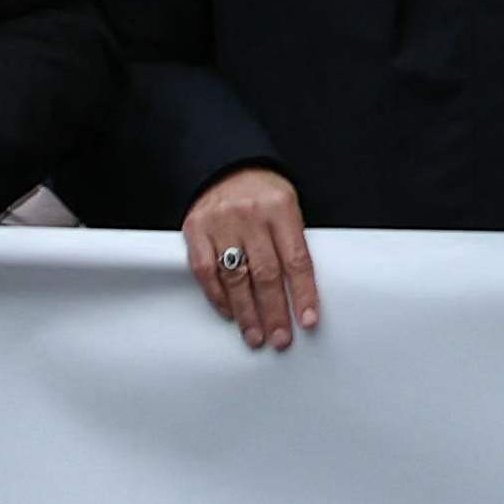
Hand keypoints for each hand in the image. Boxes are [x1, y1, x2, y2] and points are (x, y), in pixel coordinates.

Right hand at [184, 170, 317, 348]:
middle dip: (275, 311)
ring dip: (247, 313)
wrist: (227, 165)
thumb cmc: (264, 191)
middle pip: (266, 274)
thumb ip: (293, 241)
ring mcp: (220, 223)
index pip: (297, 258)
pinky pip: (206, 272)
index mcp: (281, 208)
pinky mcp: (195, 231)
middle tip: (280, 338)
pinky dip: (219, 297)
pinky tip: (231, 314)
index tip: (309, 320)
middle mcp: (250, 216)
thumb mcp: (288, 205)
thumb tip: (302, 290)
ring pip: (235, 278)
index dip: (304, 293)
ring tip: (256, 335)